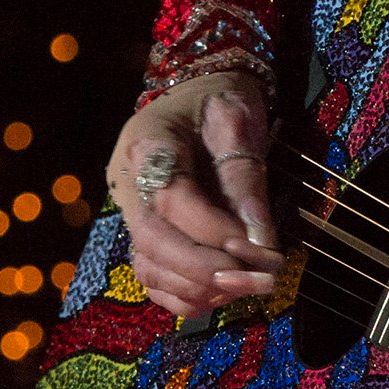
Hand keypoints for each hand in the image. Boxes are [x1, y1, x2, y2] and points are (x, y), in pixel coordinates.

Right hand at [104, 72, 284, 319]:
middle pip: (151, 242)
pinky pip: (154, 278)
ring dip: (201, 288)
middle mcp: (129, 184)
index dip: (213, 230)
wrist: (198, 93)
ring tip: (253, 284)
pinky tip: (227, 292)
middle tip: (260, 279)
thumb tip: (260, 239)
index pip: (172, 200)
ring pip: (149, 268)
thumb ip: (245, 177)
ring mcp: (132, 213)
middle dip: (205, 270)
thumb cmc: (220, 100)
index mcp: (148, 145)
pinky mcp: (145, 234)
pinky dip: (187, 296)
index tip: (257, 247)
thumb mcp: (238, 124)